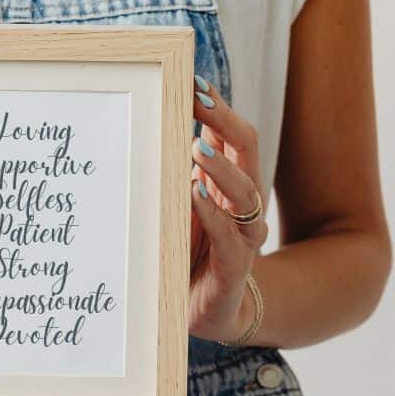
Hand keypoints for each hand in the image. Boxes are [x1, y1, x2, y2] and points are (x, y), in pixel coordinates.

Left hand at [188, 81, 269, 342]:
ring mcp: (243, 236)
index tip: (195, 81)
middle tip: (197, 100)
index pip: (232, 136)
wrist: (202, 314)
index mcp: (227, 184)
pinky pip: (232, 238)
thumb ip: (170, 174)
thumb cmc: (183, 255)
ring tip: (196, 147)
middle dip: (224, 122)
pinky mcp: (235, 269)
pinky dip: (215, 215)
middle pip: (246, 150)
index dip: (218, 108)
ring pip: (246, 191)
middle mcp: (242, 204)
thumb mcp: (172, 209)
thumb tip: (147, 126)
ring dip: (222, 167)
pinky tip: (197, 195)